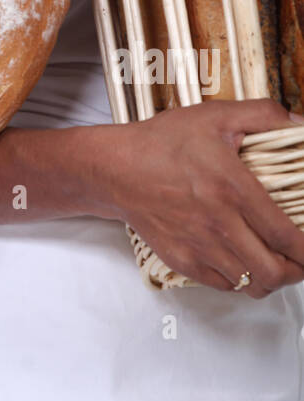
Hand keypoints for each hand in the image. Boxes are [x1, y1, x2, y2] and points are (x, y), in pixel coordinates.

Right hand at [96, 99, 303, 296]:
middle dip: (296, 271)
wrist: (116, 168)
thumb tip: (300, 123)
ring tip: (273, 262)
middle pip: (273, 272)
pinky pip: (224, 286)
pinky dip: (240, 279)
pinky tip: (241, 259)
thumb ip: (264, 115)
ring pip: (251, 284)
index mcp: (233, 188)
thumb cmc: (163, 142)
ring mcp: (199, 246)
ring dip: (270, 278)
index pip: (286, 236)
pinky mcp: (182, 260)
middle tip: (299, 259)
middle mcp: (218, 223)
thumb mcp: (215, 116)